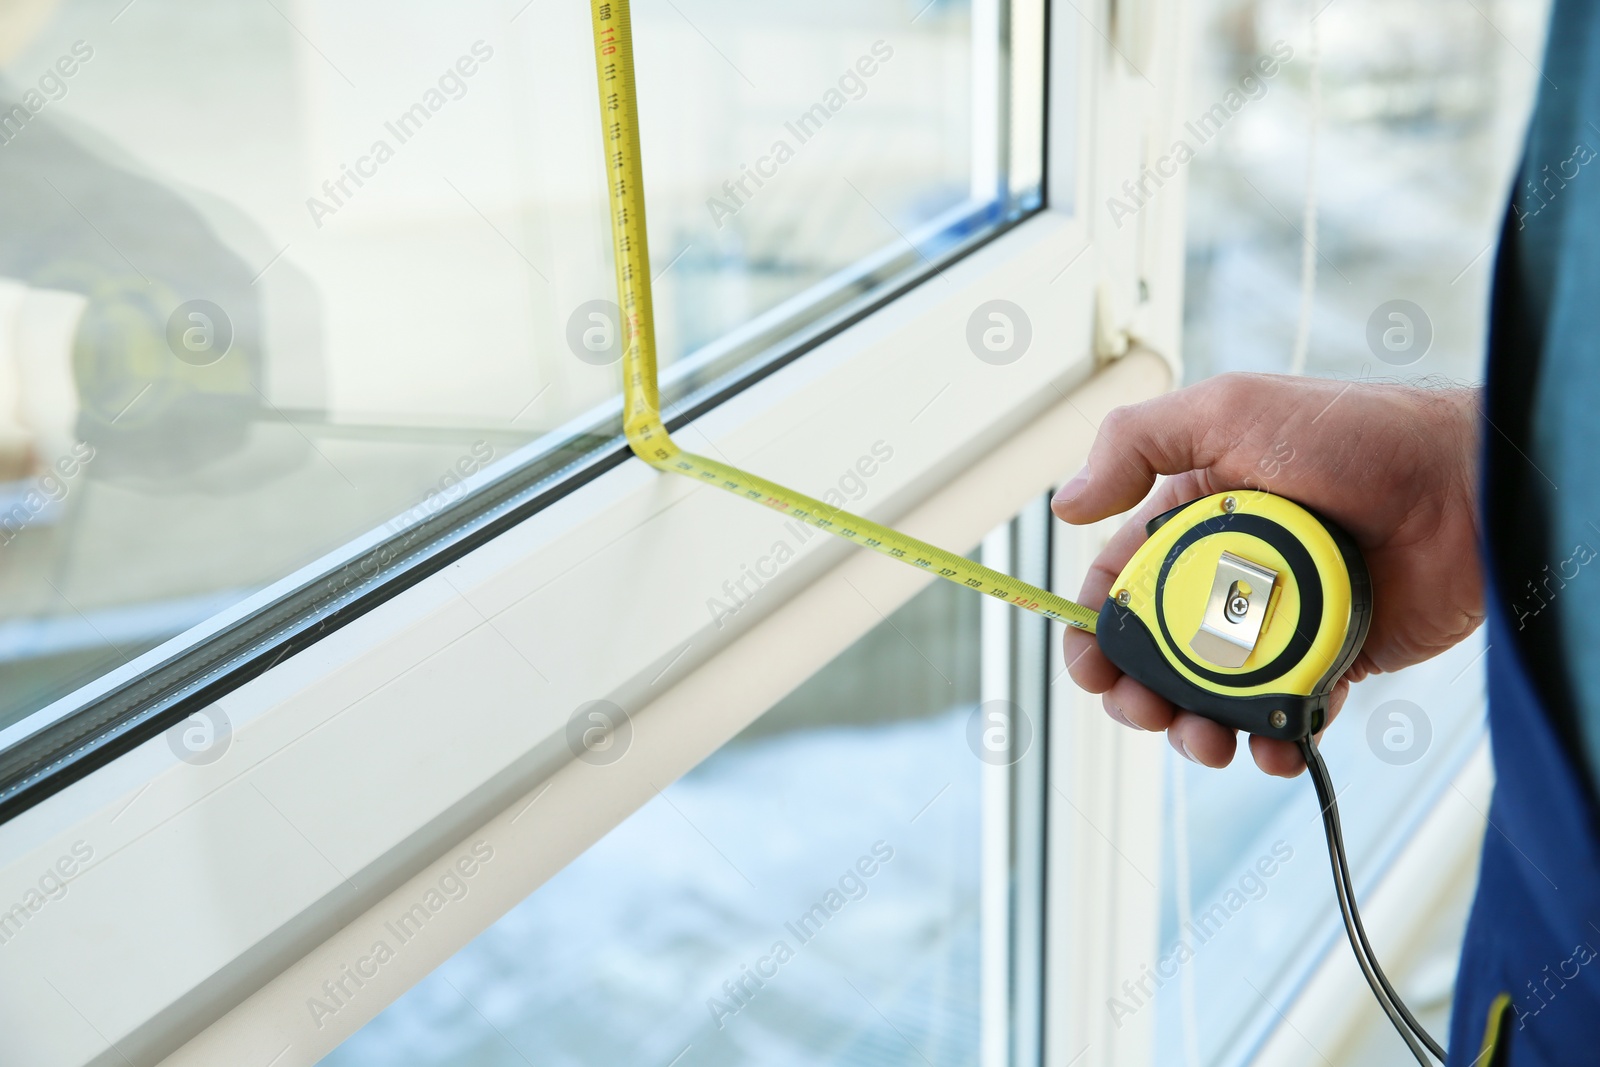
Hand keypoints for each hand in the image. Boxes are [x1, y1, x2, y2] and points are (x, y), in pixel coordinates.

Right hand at [1052, 373, 1482, 775]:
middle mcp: (1229, 576)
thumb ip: (1135, 441)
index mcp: (1195, 521)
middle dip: (1136, 694)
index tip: (1088, 665)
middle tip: (1143, 710)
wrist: (1469, 484)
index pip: (1122, 584)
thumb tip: (1065, 506)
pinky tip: (1271, 749)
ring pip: (1212, 696)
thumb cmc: (1356, 434)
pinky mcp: (1332, 662)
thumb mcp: (1229, 410)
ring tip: (1205, 742)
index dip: (1095, 629)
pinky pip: (1288, 716)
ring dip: (1193, 730)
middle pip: (1157, 655)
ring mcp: (1280, 624)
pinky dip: (1273, 744)